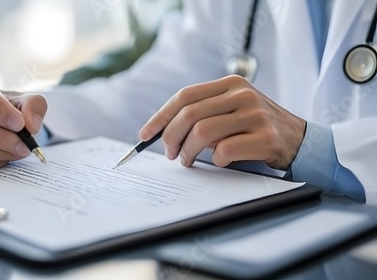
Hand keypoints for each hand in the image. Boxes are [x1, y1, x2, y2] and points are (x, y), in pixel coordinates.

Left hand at [139, 75, 305, 169]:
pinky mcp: (265, 137)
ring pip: (203, 132)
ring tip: (187, 160)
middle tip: (169, 153)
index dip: (161, 116)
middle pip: (189, 114)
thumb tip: (163, 131)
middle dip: (171, 137)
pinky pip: (225, 150)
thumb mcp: (232, 109)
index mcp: (230, 83)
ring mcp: (255, 114)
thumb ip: (204, 112)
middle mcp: (242, 94)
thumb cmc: (256, 126)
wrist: (299, 139)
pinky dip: (215, 159)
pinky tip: (219, 160)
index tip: (145, 134)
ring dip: (187, 151)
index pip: (185, 96)